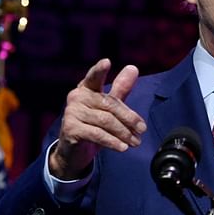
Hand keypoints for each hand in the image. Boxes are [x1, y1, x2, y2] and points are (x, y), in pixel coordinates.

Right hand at [48, 58, 146, 179]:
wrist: (73, 152)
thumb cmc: (93, 126)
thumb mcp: (109, 107)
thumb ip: (120, 89)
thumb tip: (133, 68)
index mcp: (86, 88)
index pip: (94, 77)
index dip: (99, 70)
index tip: (106, 62)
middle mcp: (77, 97)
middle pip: (109, 104)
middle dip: (129, 118)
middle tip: (142, 130)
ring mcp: (72, 112)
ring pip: (106, 121)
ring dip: (124, 133)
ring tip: (135, 142)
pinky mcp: (71, 129)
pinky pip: (97, 134)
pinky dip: (112, 142)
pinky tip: (123, 147)